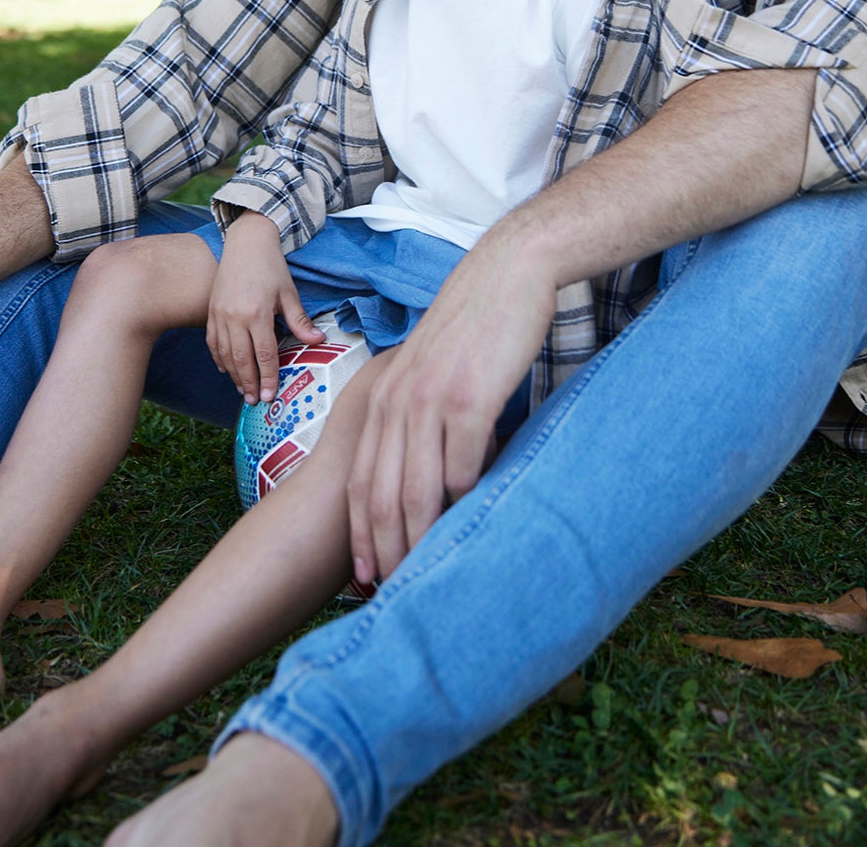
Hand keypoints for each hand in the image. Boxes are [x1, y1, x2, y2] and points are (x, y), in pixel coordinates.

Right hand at [207, 212, 324, 403]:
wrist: (246, 242)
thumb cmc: (271, 266)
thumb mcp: (288, 292)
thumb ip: (299, 320)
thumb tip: (318, 341)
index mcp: (257, 313)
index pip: (264, 354)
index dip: (268, 377)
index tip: (271, 395)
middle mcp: (235, 317)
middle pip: (242, 360)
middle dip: (250, 384)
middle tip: (257, 401)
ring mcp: (220, 315)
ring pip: (225, 354)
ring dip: (235, 376)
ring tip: (244, 391)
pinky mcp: (211, 311)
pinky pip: (213, 342)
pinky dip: (219, 359)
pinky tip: (227, 370)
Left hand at [346, 221, 557, 584]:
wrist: (505, 272)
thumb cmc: (475, 325)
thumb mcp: (430, 370)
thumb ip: (422, 416)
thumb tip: (433, 471)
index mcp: (382, 398)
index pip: (362, 480)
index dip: (360, 534)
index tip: (364, 577)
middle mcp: (396, 403)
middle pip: (383, 495)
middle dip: (385, 550)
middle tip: (394, 594)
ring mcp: (430, 400)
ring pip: (418, 489)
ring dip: (422, 539)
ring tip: (429, 576)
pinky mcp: (469, 396)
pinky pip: (463, 463)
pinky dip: (464, 499)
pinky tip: (471, 521)